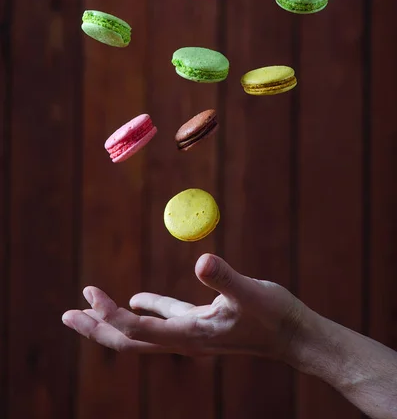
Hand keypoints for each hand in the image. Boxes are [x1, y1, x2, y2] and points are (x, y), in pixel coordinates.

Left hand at [62, 254, 303, 361]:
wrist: (294, 337)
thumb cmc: (275, 316)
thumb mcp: (252, 293)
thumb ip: (227, 278)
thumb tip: (203, 260)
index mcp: (190, 335)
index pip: (137, 329)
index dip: (110, 314)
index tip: (89, 294)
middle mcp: (183, 340)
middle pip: (128, 340)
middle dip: (95, 329)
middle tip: (66, 314)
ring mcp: (190, 334)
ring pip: (141, 332)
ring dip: (112, 321)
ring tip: (87, 310)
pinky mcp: (200, 325)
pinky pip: (163, 320)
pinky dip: (143, 310)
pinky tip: (135, 299)